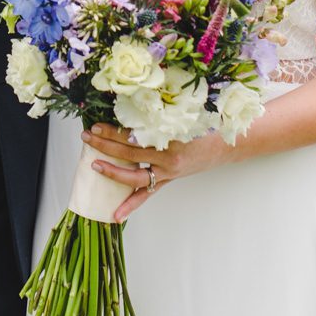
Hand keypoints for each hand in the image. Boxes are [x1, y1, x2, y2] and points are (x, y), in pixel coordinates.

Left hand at [81, 124, 233, 222]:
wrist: (227, 145)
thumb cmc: (205, 125)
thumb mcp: (183, 114)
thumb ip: (159, 112)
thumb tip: (131, 100)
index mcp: (170, 137)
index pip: (134, 135)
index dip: (113, 132)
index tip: (96, 126)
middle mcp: (167, 157)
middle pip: (130, 153)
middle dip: (105, 146)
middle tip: (87, 138)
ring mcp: (168, 171)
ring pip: (135, 176)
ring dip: (112, 172)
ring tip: (94, 166)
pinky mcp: (168, 179)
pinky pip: (147, 193)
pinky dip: (131, 204)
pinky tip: (115, 215)